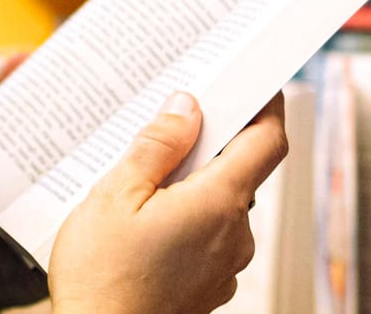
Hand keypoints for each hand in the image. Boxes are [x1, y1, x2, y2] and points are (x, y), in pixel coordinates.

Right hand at [47, 92, 288, 313]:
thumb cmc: (102, 280)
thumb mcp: (115, 196)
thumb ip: (157, 146)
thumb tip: (186, 107)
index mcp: (218, 203)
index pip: (268, 141)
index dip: (267, 106)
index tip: (255, 83)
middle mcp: (234, 236)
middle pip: (239, 172)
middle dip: (208, 147)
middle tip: (167, 128)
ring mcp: (224, 266)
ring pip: (220, 207)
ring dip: (191, 188)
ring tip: (141, 184)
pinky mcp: (208, 287)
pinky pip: (208, 238)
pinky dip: (186, 221)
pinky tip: (145, 224)